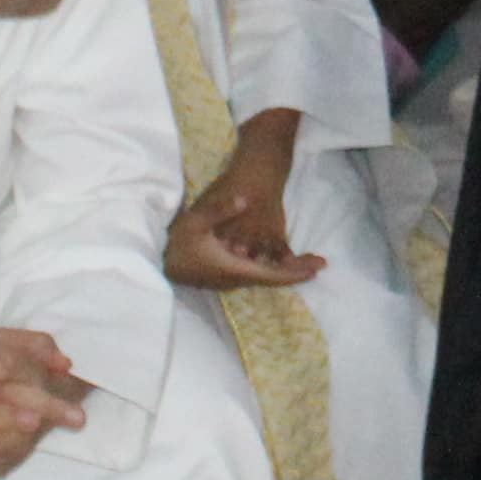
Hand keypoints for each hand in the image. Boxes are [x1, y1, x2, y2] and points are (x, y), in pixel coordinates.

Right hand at [166, 136, 326, 290]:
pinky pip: (257, 274)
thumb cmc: (176, 243)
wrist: (159, 263)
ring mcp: (231, 279)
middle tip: (321, 264)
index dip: (295, 272)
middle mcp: (236, 278)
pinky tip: (282, 263)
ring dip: (287, 270)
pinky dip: (274, 269)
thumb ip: (220, 209)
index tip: (315, 269)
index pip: (272, 275)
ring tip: (309, 263)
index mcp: (234, 268)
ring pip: (266, 277)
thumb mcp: (196, 221)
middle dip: (297, 271)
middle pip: (274, 278)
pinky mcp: (227, 275)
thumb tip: (244, 200)